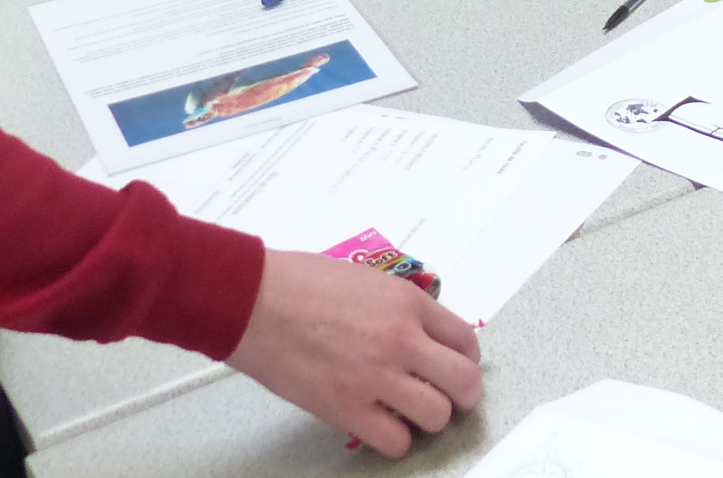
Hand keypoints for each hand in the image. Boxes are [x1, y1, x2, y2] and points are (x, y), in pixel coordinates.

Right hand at [227, 249, 482, 457]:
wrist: (256, 301)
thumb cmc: (299, 283)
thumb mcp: (367, 281)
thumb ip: (398, 309)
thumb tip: (418, 334)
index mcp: (408, 303)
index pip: (465, 340)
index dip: (466, 360)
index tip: (457, 367)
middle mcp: (401, 339)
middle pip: (464, 381)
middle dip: (462, 395)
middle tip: (449, 398)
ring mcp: (376, 376)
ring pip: (437, 415)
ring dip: (429, 419)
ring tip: (412, 415)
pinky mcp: (347, 408)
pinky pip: (395, 441)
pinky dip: (395, 441)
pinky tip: (383, 429)